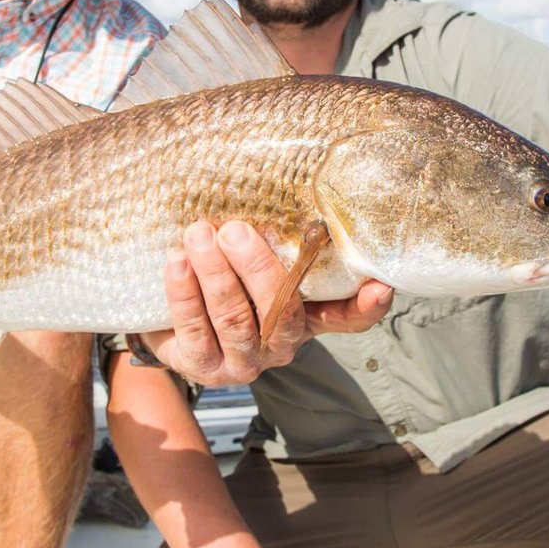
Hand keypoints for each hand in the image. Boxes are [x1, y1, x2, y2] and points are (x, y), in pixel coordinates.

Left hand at [139, 220, 392, 386]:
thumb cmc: (223, 278)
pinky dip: (185, 294)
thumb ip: (275, 239)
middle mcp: (281, 345)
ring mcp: (244, 362)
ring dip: (216, 275)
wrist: (169, 320)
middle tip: (235, 230)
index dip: (365, 306)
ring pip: (235, 320)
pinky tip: (176, 263)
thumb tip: (287, 179)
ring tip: (198, 236)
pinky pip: (195, 331)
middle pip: (281, 312)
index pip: (346, 318)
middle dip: (258, 268)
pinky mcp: (204, 368)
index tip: (379, 284)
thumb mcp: (254, 259)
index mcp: (305, 316)